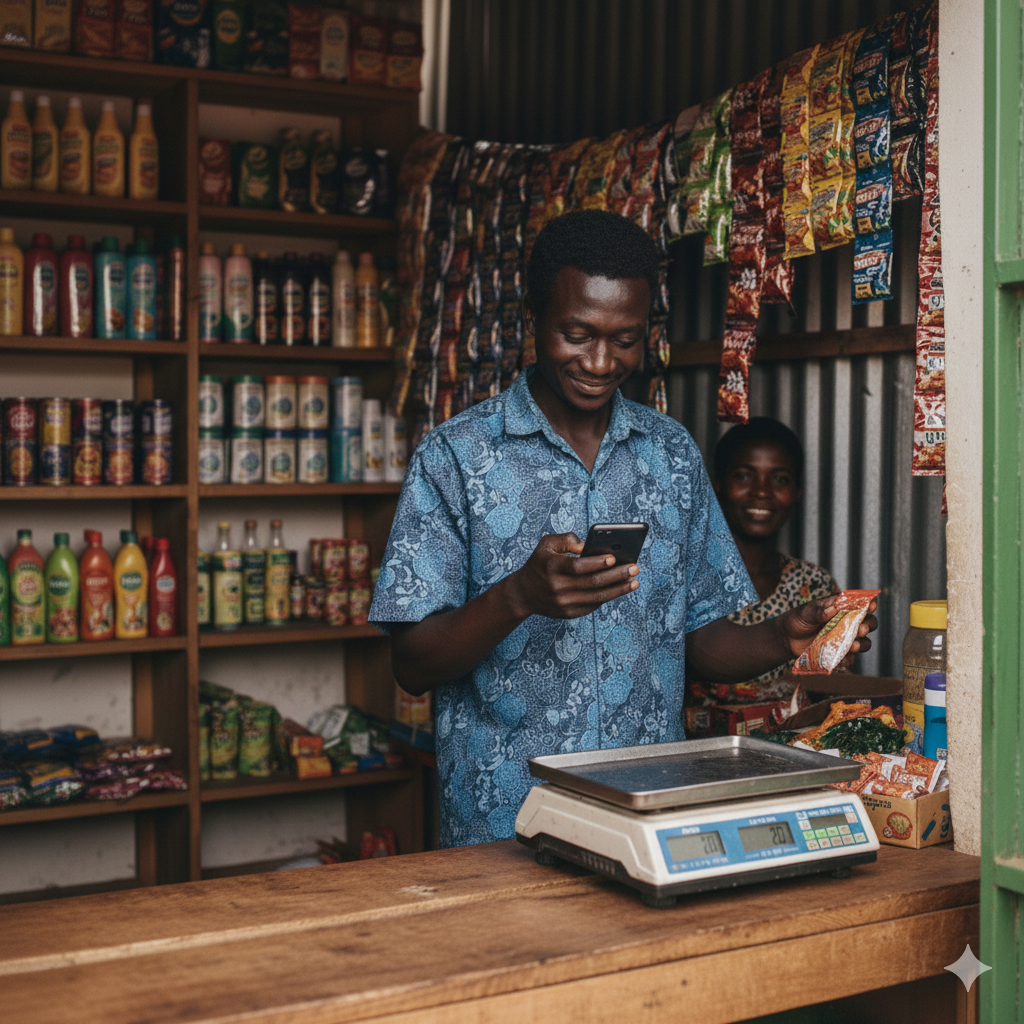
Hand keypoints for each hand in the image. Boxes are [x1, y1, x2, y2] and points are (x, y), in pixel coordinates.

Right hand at [504, 532, 638, 619]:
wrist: (523, 593)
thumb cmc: (540, 563)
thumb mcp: (546, 544)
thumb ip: (567, 539)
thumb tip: (589, 546)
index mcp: (551, 567)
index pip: (577, 567)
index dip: (597, 563)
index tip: (614, 557)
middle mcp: (557, 587)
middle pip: (592, 583)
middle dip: (617, 575)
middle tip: (634, 568)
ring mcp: (564, 603)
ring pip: (597, 597)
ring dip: (618, 589)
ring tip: (634, 581)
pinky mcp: (569, 613)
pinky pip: (593, 605)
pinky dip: (608, 597)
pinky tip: (621, 589)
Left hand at [779, 596, 877, 667]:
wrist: (787, 638)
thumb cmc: (798, 619)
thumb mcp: (806, 612)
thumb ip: (818, 611)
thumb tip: (832, 609)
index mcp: (841, 609)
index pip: (860, 605)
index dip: (869, 605)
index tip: (871, 606)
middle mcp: (847, 623)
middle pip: (868, 623)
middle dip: (869, 626)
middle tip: (861, 629)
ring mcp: (844, 638)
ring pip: (864, 642)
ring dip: (862, 644)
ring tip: (854, 645)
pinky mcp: (839, 652)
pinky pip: (850, 658)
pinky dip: (850, 659)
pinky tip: (845, 659)